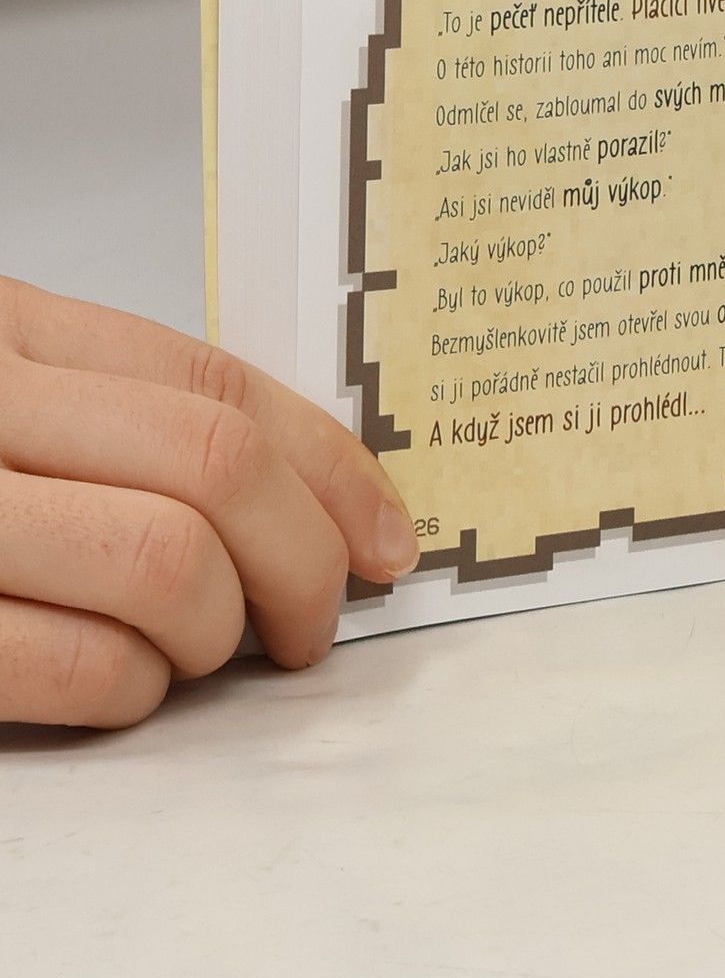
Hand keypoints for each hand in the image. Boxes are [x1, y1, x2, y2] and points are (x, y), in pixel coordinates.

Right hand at [0, 277, 419, 728]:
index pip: (217, 384)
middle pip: (214, 470)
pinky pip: (77, 666)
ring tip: (206, 650)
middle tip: (316, 619)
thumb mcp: (7, 392)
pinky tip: (126, 685)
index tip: (386, 536)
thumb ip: (126, 416)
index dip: (331, 467)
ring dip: (217, 631)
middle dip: (304, 558)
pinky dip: (133, 691)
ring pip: (163, 564)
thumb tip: (320, 495)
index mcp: (9, 333)